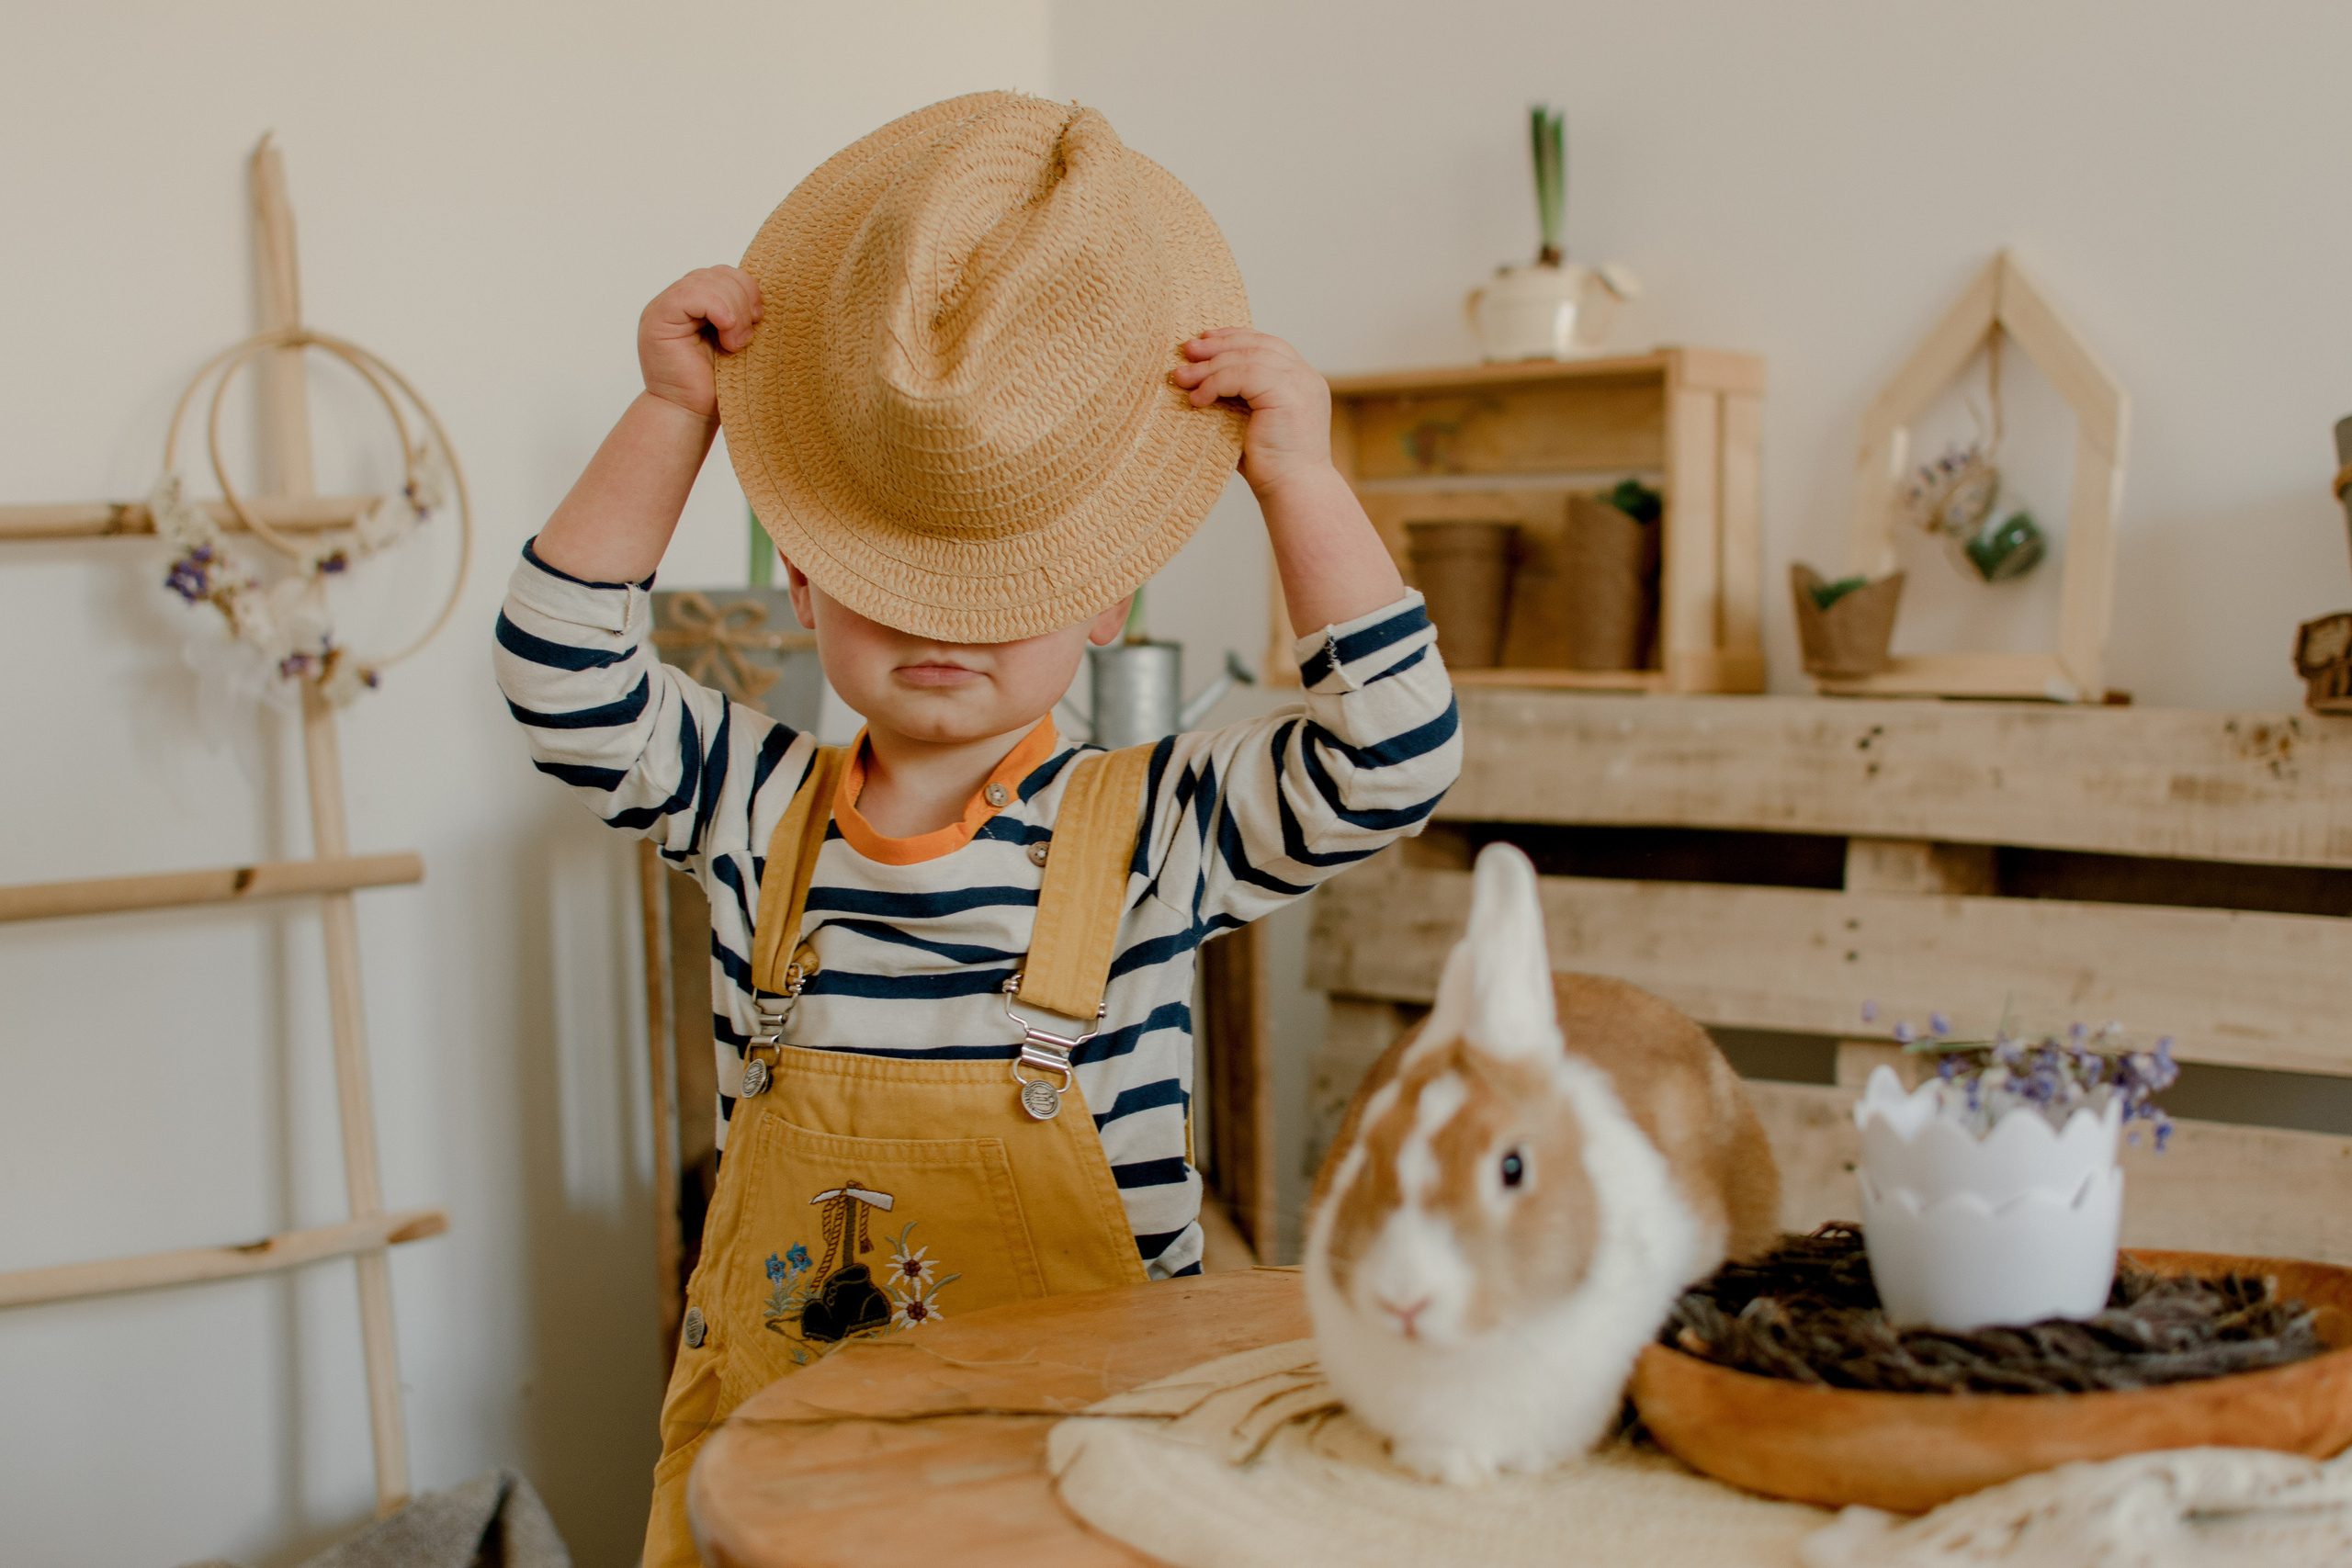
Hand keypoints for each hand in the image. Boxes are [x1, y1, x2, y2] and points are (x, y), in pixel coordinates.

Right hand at [638, 266, 761, 422]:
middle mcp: (678, 301)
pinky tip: (725, 335)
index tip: (758, 320)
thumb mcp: (737, 341)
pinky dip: (717, 309)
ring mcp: (664, 307)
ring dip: (732, 310)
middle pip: (717, 274)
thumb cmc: (716, 386)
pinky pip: (691, 295)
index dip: (747, 290)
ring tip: (734, 344)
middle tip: (745, 338)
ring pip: (707, 281)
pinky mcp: (657, 318)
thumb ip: (741, 314)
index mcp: (698, 303)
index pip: (724, 274)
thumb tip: (768, 292)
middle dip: (742, 301)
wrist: (691, 415)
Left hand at [1172, 328, 1332, 498]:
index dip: (1234, 338)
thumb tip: (1197, 382)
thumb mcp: (1250, 423)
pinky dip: (1216, 383)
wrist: (1293, 491)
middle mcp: (1305, 377)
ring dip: (1210, 365)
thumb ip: (1237, 399)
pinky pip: (1244, 374)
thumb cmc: (1270, 467)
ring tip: (1181, 376)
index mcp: (1301, 381)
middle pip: (1257, 344)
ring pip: (1248, 357)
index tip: (1205, 340)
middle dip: (1218, 345)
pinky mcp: (1287, 394)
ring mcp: (1300, 383)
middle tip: (1187, 350)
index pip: (1267, 345)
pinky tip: (1198, 399)